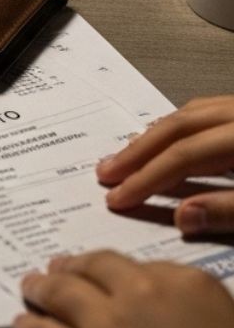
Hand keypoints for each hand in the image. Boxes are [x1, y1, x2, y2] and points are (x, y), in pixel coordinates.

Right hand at [98, 96, 233, 235]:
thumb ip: (230, 212)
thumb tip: (183, 216)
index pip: (184, 155)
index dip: (148, 178)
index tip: (120, 199)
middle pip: (178, 127)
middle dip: (138, 153)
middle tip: (107, 173)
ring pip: (190, 113)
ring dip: (154, 136)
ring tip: (128, 157)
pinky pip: (207, 110)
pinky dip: (180, 126)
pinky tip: (170, 140)